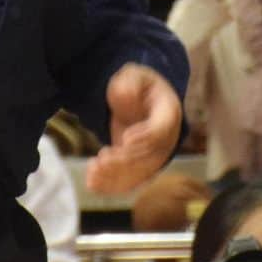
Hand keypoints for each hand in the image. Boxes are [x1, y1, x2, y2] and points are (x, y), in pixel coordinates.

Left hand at [86, 64, 182, 194]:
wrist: (139, 101)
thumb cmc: (138, 85)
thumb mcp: (134, 75)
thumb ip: (130, 82)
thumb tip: (126, 94)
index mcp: (169, 113)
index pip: (161, 131)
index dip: (144, 138)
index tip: (125, 139)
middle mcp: (167, 139)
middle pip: (148, 157)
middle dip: (124, 161)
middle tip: (102, 157)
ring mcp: (155, 156)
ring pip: (138, 174)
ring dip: (115, 176)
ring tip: (93, 169)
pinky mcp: (140, 168)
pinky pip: (130, 182)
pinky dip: (111, 185)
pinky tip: (92, 182)